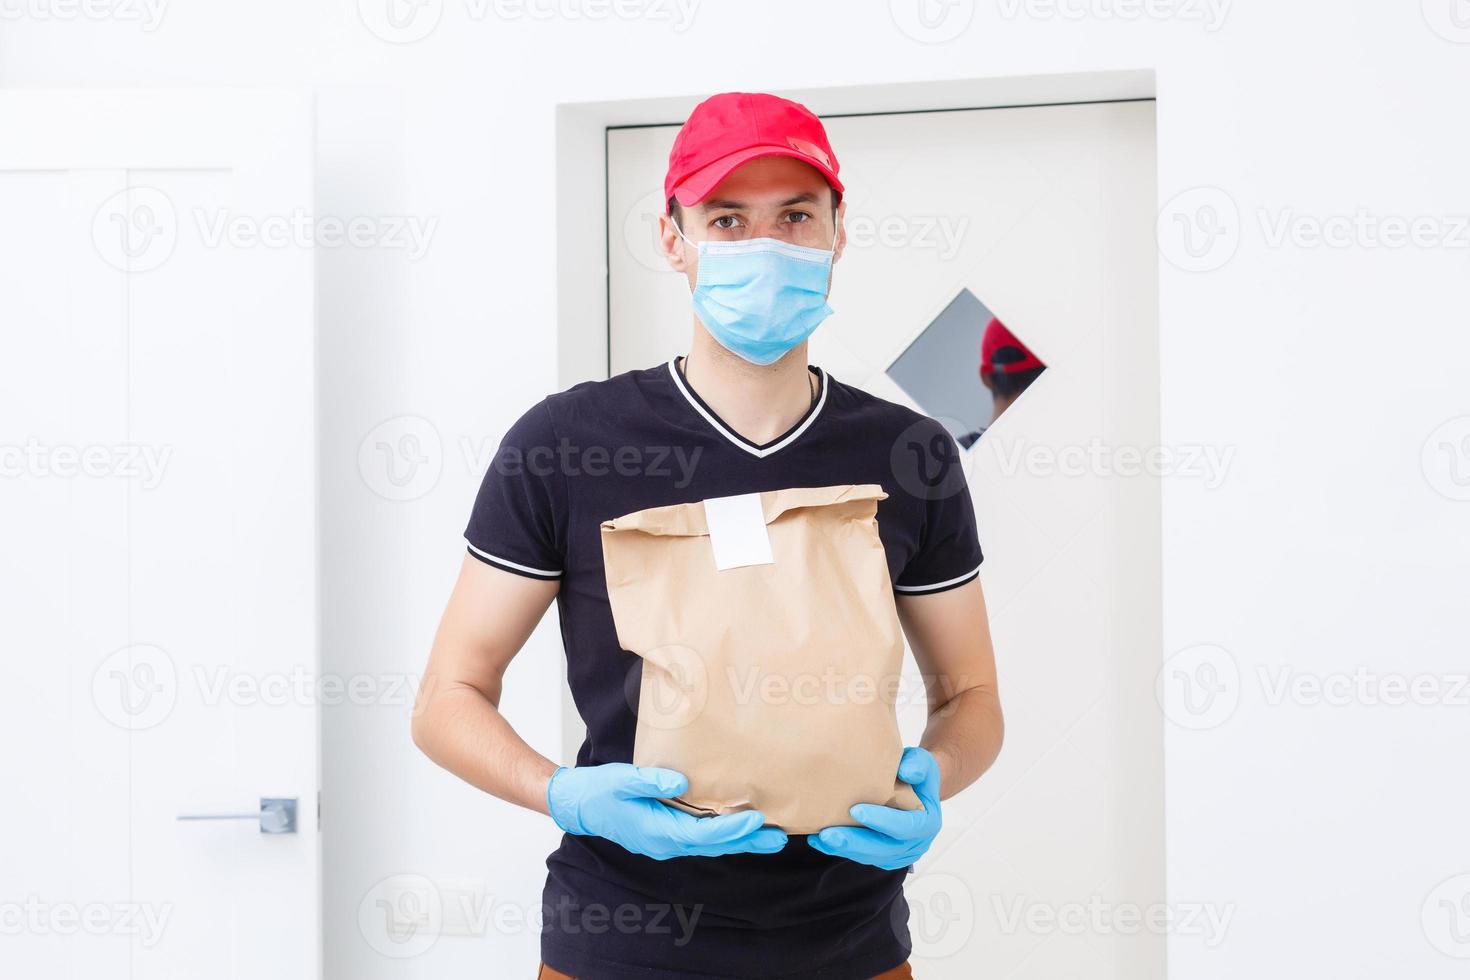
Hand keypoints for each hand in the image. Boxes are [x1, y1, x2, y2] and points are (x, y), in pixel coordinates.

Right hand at [547, 763, 787, 860]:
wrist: (578, 804)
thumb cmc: (598, 791)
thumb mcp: (621, 780)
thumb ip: (650, 782)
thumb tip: (681, 783)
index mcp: (656, 831)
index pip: (702, 834)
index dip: (731, 829)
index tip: (756, 819)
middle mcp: (664, 842)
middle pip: (714, 845)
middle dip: (746, 842)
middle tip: (779, 838)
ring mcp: (665, 842)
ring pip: (710, 844)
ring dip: (739, 840)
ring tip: (769, 836)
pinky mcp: (665, 834)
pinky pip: (700, 838)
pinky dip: (723, 834)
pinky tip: (738, 827)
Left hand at [807, 746, 941, 870]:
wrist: (914, 785)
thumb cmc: (915, 771)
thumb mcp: (921, 762)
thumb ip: (918, 764)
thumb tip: (907, 771)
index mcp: (927, 823)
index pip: (906, 826)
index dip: (882, 821)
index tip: (856, 810)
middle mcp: (914, 843)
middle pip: (884, 848)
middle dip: (855, 841)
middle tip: (828, 833)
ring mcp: (898, 853)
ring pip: (869, 856)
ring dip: (843, 848)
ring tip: (819, 837)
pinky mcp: (881, 855)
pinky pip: (860, 855)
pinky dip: (840, 848)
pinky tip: (818, 839)